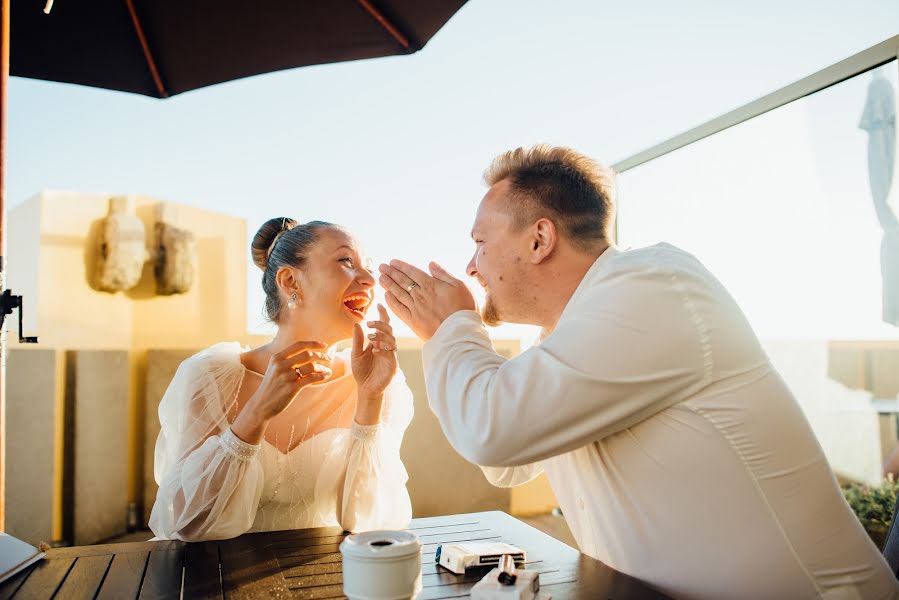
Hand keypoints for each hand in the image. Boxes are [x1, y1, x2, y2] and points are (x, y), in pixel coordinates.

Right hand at [247, 341, 331, 420]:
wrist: (261, 404)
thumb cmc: (272, 386)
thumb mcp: (275, 368)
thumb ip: (288, 359)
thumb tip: (310, 352)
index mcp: (277, 357)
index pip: (299, 345)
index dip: (313, 344)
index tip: (324, 345)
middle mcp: (281, 365)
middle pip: (307, 355)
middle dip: (321, 356)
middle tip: (329, 359)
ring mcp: (286, 376)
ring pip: (311, 366)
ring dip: (322, 368)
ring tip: (327, 371)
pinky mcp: (291, 388)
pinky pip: (311, 378)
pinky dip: (321, 376)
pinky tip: (325, 376)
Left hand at [352, 304, 398, 424]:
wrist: (365, 388)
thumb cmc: (361, 371)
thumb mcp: (356, 353)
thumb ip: (357, 340)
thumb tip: (357, 323)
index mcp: (378, 342)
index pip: (383, 326)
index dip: (383, 315)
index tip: (379, 305)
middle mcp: (386, 347)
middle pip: (389, 330)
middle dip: (381, 325)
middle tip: (370, 323)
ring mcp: (390, 356)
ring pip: (392, 340)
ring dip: (382, 336)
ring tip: (371, 337)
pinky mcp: (392, 365)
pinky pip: (391, 354)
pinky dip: (383, 349)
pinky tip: (374, 349)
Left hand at [378, 260, 476, 340]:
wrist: (459, 332)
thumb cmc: (463, 308)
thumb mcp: (459, 286)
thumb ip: (443, 274)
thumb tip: (431, 264)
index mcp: (431, 285)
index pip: (412, 272)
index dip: (401, 266)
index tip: (392, 262)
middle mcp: (420, 295)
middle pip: (402, 281)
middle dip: (391, 273)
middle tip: (381, 267)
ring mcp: (415, 308)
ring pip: (398, 294)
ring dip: (388, 285)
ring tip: (381, 278)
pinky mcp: (413, 321)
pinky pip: (398, 309)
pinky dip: (391, 302)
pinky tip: (386, 296)